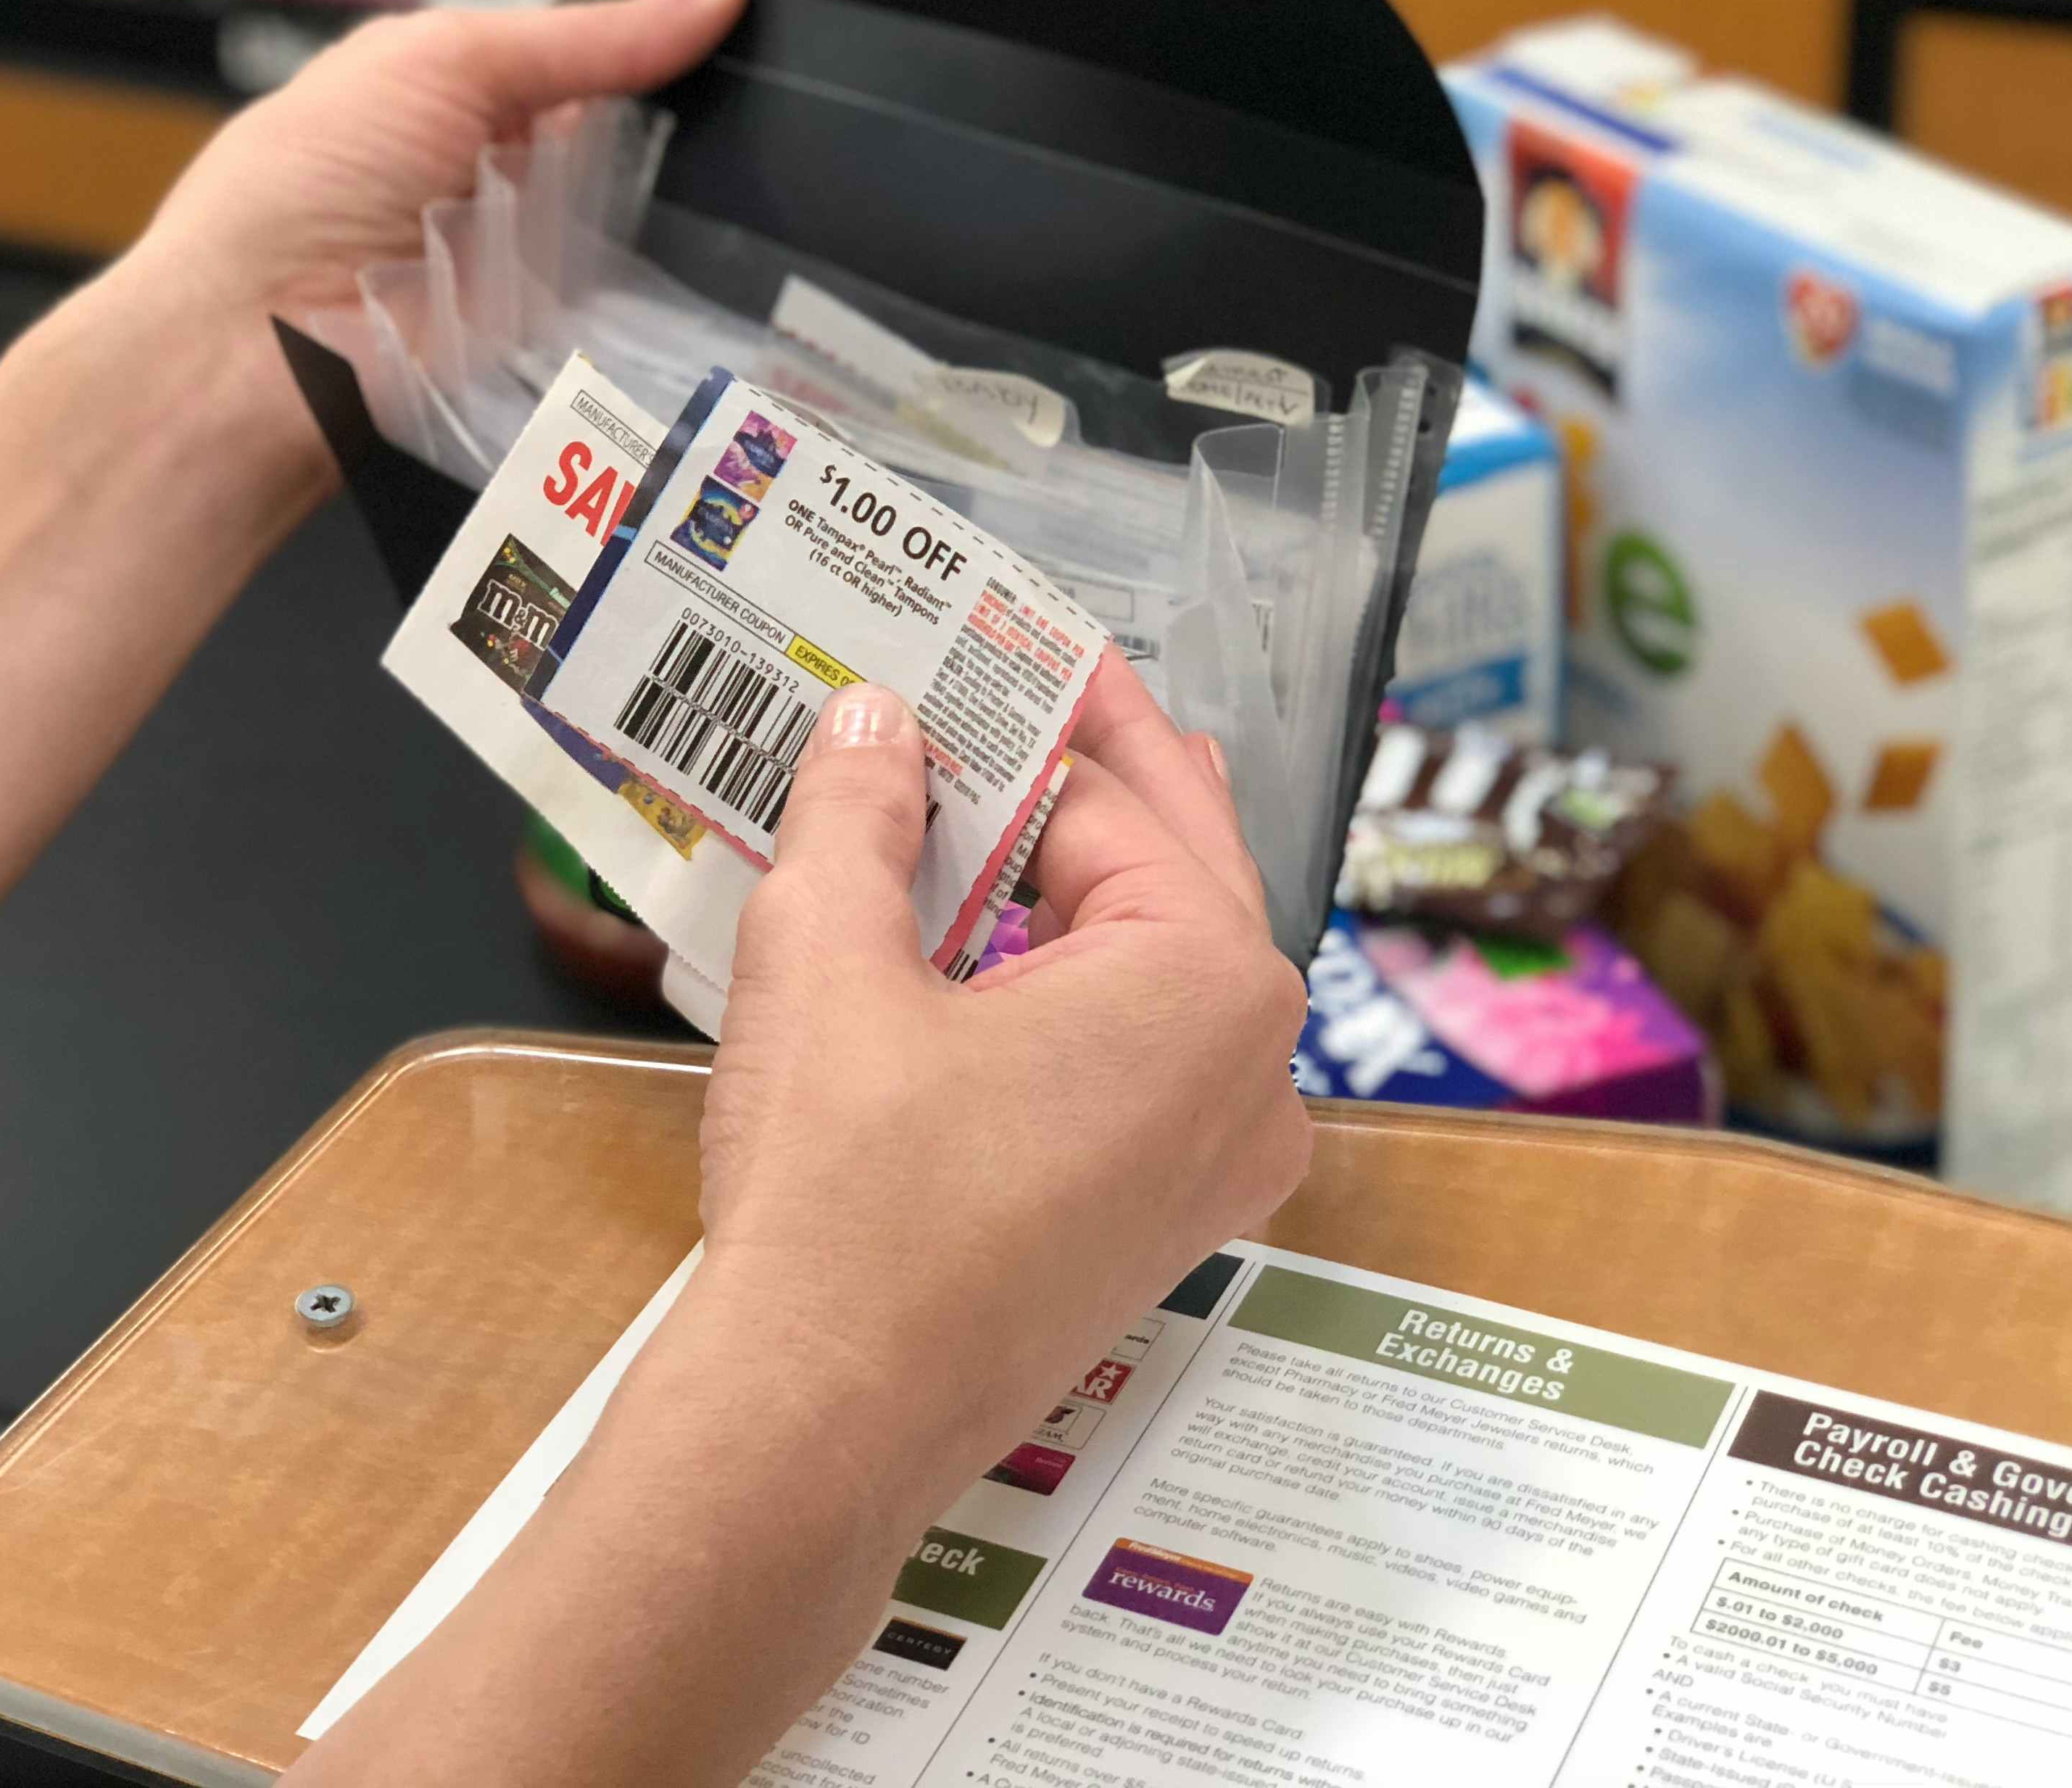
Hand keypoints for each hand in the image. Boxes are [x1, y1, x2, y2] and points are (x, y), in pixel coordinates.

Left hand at [124, 0, 752, 330]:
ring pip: (650, 230)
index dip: (673, 44)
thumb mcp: (452, 61)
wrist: (256, 349)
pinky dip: (668, 298)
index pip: (599, 57)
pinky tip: (712, 274)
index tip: (753, 22)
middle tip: (760, 111)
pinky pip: (637, 316)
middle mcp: (502, 176)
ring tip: (751, 192)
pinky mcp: (550, 353)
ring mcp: (531, 267)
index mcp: (465, 90)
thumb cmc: (307, 185)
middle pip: (638, 144)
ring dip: (687, 214)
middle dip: (696, 129)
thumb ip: (592, 36)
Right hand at [691, 660, 1312, 1487]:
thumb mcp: (829, 957)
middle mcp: (1253, 1068)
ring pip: (1151, 962)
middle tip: (999, 682)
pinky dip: (1060, 982)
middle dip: (1074, 776)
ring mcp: (1220, 1155)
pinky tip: (974, 943)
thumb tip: (873, 720)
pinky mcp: (1164, 1215)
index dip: (1021, 717)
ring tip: (967, 799)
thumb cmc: (846, 1199)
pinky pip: (1134, 1053)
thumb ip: (861, 810)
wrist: (819, 1423)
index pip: (1110, 800)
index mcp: (1211, 981)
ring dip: (1060, 881)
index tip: (973, 649)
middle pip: (1167, 865)